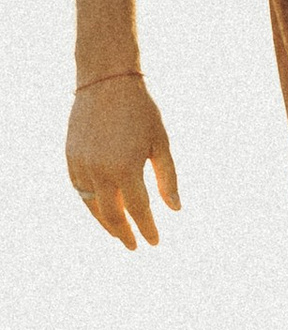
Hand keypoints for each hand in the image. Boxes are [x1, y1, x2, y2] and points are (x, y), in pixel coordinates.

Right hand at [67, 77, 180, 249]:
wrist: (107, 83)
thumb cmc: (142, 111)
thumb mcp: (161, 144)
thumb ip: (167, 179)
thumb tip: (175, 210)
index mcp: (126, 168)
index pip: (138, 211)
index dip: (147, 229)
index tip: (154, 242)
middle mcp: (100, 171)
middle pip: (112, 214)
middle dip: (124, 233)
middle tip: (134, 246)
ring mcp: (81, 165)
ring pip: (92, 205)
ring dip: (105, 222)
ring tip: (119, 233)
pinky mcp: (70, 158)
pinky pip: (79, 189)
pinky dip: (90, 203)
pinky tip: (102, 209)